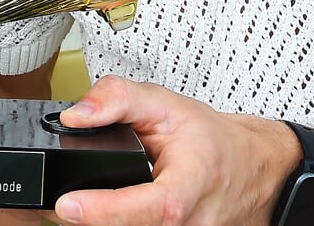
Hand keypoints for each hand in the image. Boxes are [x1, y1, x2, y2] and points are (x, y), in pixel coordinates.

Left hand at [49, 77, 296, 225]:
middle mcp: (190, 224)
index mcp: (190, 186)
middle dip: (90, 220)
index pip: (150, 207)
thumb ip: (118, 100)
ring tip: (85, 206)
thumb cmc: (214, 142)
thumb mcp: (167, 104)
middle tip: (62, 204)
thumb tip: (76, 115)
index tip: (67, 205)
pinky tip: (108, 214)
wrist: (251, 169)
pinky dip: (117, 224)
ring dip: (102, 224)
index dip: (105, 209)